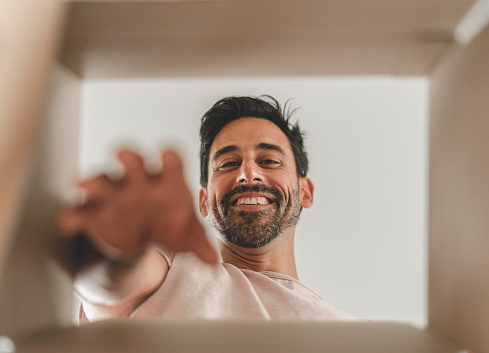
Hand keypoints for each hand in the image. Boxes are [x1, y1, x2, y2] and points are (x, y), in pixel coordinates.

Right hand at [57, 149, 217, 264]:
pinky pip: (82, 211)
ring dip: (94, 180)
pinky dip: (73, 215)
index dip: (169, 157)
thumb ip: (199, 243)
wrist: (145, 239)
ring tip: (84, 184)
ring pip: (102, 179)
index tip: (167, 154)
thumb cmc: (170, 225)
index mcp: (166, 181)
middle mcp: (139, 182)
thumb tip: (213, 260)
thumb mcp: (187, 234)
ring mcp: (116, 194)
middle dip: (128, 157)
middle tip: (123, 153)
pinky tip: (69, 221)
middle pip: (133, 162)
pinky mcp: (96, 213)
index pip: (170, 161)